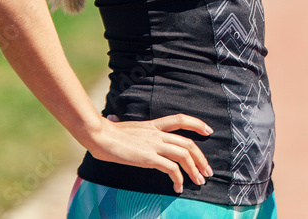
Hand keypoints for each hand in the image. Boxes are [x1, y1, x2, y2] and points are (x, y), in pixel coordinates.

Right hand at [87, 114, 213, 192]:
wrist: (99, 136)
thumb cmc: (107, 133)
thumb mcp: (126, 127)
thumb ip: (133, 130)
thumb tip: (117, 121)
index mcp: (154, 125)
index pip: (181, 119)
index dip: (197, 124)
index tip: (208, 131)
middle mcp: (157, 134)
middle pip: (188, 143)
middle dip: (201, 158)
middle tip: (208, 171)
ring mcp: (154, 145)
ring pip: (184, 155)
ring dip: (195, 170)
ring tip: (199, 181)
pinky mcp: (148, 158)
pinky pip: (171, 168)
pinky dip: (178, 179)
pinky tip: (178, 187)